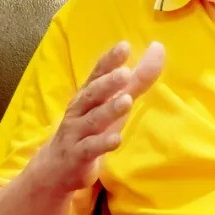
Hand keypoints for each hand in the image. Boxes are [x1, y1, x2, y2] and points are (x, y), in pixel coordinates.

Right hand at [32, 41, 163, 192]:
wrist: (57, 168)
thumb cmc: (91, 128)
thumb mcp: (113, 102)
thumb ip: (137, 79)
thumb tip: (158, 48)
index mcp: (88, 95)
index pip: (97, 74)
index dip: (109, 60)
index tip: (123, 46)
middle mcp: (80, 110)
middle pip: (92, 94)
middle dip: (108, 83)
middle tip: (125, 72)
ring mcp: (77, 133)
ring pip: (92, 120)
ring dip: (109, 110)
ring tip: (127, 100)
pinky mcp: (78, 155)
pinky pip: (90, 148)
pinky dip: (102, 143)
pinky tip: (117, 139)